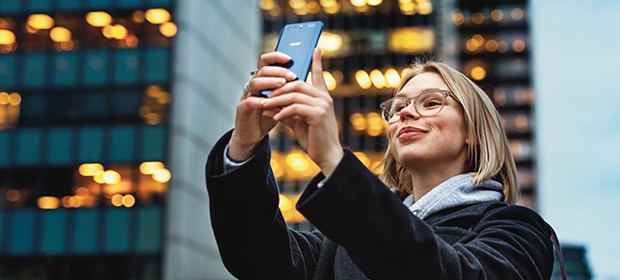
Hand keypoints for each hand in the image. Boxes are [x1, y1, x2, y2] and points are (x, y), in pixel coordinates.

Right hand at [228, 52, 297, 160]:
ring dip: (269, 82)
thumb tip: (307, 77)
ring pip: (254, 82)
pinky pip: (249, 101)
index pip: (267, 61)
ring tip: (283, 84)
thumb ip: (290, 90)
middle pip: (262, 69)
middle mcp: (254, 85)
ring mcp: (246, 96)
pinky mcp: (242, 109)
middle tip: (292, 75)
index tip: (290, 57)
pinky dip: (260, 100)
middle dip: (278, 70)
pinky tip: (269, 102)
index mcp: (263, 80)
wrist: (254, 136)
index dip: (276, 56)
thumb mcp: (283, 101)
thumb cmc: (270, 116)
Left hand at [261, 48, 343, 176]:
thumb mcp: (298, 121)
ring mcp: (322, 105)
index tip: (314, 47)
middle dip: (279, 88)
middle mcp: (324, 98)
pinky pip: (295, 107)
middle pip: (298, 83)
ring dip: (277, 100)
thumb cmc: (313, 138)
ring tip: (264, 105)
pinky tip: (275, 117)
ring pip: (294, 94)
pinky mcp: (318, 115)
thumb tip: (270, 104)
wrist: (326, 155)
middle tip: (264, 94)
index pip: (318, 74)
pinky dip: (283, 111)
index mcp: (322, 97)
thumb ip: (288, 109)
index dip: (316, 61)